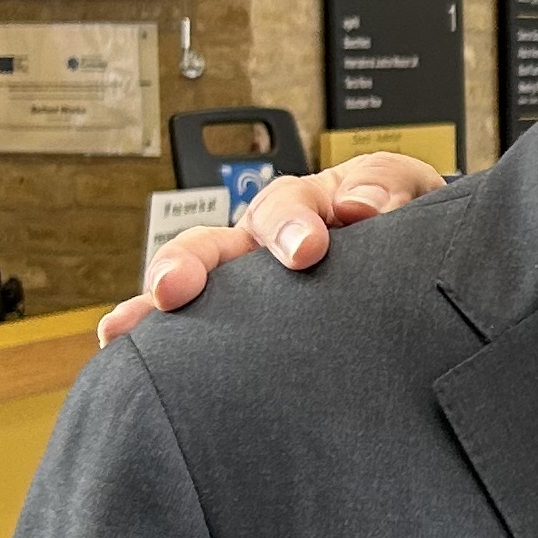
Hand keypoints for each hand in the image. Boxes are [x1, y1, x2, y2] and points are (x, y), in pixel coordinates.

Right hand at [95, 155, 448, 345]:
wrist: (417, 263)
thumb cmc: (406, 223)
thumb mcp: (411, 193)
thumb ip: (389, 187)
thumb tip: (359, 203)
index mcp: (306, 207)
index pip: (287, 207)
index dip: (291, 225)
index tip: (306, 250)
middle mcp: (262, 243)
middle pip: (212, 244)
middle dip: (190, 263)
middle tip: (177, 288)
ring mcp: (247, 285)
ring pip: (190, 285)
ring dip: (156, 303)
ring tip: (125, 327)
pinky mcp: (244, 325)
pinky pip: (191, 329)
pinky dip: (155, 338)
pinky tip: (120, 350)